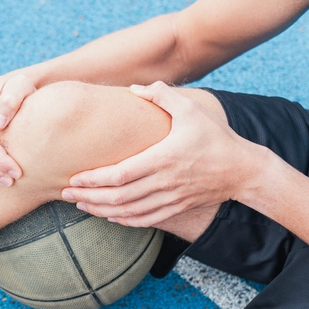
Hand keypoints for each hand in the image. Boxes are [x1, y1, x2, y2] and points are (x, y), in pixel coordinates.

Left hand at [61, 82, 260, 226]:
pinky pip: (144, 220)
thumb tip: (134, 88)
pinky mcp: (176, 208)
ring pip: (128, 212)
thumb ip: (162, 94)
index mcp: (163, 158)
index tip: (74, 178)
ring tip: (80, 205)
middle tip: (65, 194)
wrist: (242, 170)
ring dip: (101, 211)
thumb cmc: (214, 136)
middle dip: (89, 197)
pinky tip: (107, 216)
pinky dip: (123, 220)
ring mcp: (170, 198)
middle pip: (119, 197)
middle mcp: (164, 182)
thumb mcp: (191, 108)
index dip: (95, 180)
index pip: (121, 174)